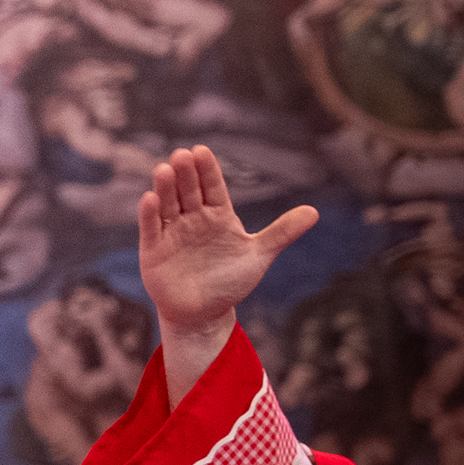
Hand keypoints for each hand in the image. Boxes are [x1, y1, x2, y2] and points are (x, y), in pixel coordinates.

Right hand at [138, 147, 316, 339]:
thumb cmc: (230, 281)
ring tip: (164, 169)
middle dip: (185, 174)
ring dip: (165, 187)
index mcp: (218, 215)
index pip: (213, 187)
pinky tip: (150, 199)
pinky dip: (149, 214)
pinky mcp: (154, 250)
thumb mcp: (258, 255)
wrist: (203, 313)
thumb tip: (315, 211)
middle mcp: (193, 219)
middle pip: (189, 191)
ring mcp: (172, 232)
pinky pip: (151, 228)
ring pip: (168, 205)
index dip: (207, 170)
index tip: (202, 151)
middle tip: (182, 155)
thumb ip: (282, 232)